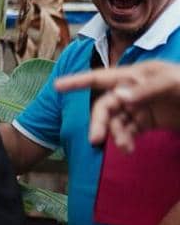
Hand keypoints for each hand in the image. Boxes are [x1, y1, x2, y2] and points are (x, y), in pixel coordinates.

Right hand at [54, 60, 179, 150]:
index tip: (56, 86)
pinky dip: (125, 140)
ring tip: (125, 149)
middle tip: (96, 140)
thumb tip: (118, 96)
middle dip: (99, 122)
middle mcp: (132, 90)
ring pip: (115, 120)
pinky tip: (129, 149)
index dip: (78, 81)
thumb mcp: (173, 83)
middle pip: (106, 105)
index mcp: (135, 75)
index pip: (101, 77)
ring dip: (115, 134)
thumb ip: (146, 89)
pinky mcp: (147, 122)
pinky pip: (128, 131)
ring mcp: (139, 107)